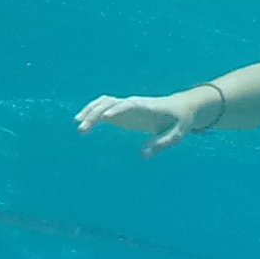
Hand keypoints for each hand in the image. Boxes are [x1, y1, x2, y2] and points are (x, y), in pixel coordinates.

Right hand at [77, 91, 203, 152]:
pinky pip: (104, 109)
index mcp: (147, 107)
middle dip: (97, 113)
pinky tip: (83, 125)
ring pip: (104, 103)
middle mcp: (133, 103)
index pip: (130, 105)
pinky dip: (92, 114)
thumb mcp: (176, 135)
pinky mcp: (123, 112)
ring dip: (90, 111)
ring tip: (79, 126)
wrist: (180, 109)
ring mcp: (126, 106)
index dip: (118, 110)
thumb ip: (161, 144)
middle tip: (84, 128)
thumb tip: (144, 155)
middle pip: (111, 103)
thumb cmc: (180, 122)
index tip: (106, 118)